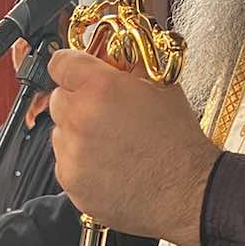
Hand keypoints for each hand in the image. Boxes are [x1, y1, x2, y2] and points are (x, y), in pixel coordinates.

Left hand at [47, 51, 217, 245]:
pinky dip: (80, 161)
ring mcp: (72, 152)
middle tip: (105, 112)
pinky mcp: (71, 180)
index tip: (76, 72)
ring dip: (77, 133)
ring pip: (60, 132)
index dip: (71, 66)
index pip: (61, 63)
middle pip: (58, 98)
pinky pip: (65, 162)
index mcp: (100, 88)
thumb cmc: (178, 142)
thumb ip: (128, 65)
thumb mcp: (161, 87)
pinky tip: (109, 164)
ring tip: (112, 143)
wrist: (185, 190)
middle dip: (78, 101)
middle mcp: (79, 118)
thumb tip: (113, 55)